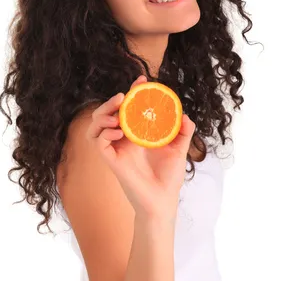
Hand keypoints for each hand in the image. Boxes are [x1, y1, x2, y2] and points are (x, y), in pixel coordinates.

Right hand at [86, 74, 195, 217]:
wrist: (163, 200)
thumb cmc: (169, 177)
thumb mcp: (179, 150)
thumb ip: (183, 132)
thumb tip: (185, 116)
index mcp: (136, 133)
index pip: (129, 108)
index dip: (133, 92)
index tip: (142, 80)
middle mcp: (123, 139)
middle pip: (107, 113)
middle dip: (111, 101)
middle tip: (124, 96)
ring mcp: (115, 150)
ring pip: (96, 125)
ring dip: (102, 114)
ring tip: (117, 114)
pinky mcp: (111, 161)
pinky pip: (98, 143)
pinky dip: (104, 134)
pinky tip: (119, 133)